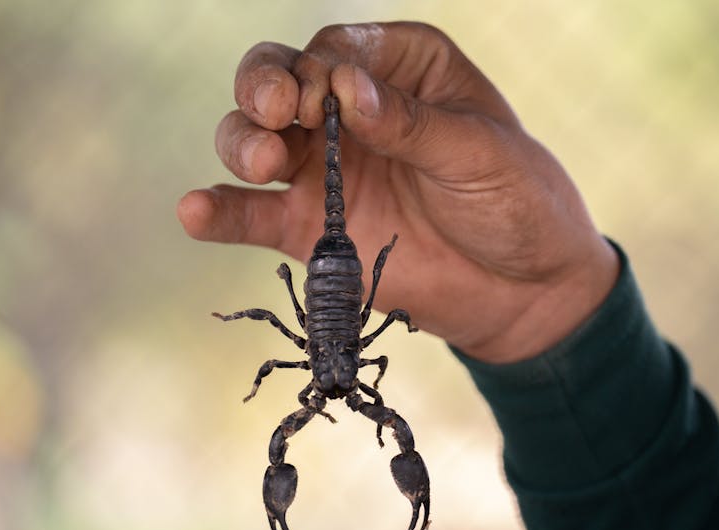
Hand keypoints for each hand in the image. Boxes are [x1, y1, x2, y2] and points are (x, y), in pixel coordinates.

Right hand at [178, 22, 617, 362]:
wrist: (524, 290)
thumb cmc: (517, 203)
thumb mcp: (480, 153)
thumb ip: (411, 124)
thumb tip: (346, 91)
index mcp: (401, 70)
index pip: (335, 49)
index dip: (317, 68)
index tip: (326, 100)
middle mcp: (351, 112)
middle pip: (278, 81)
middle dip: (265, 89)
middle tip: (278, 114)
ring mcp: (325, 170)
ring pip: (254, 139)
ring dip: (242, 142)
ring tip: (262, 163)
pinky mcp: (310, 228)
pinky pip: (252, 215)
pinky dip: (220, 212)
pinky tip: (195, 211)